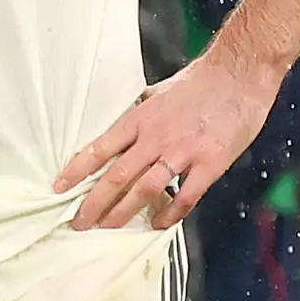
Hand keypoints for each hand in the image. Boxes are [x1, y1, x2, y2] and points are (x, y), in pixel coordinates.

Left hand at [58, 45, 279, 230]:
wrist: (240, 72)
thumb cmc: (202, 79)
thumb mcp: (160, 90)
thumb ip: (142, 110)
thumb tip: (127, 121)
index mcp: (141, 118)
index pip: (100, 148)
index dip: (76, 170)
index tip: (59, 187)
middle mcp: (156, 137)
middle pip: (116, 176)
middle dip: (93, 203)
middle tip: (78, 222)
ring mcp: (183, 152)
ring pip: (144, 190)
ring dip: (123, 213)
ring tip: (107, 228)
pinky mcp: (209, 164)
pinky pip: (185, 197)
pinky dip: (169, 214)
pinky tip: (158, 224)